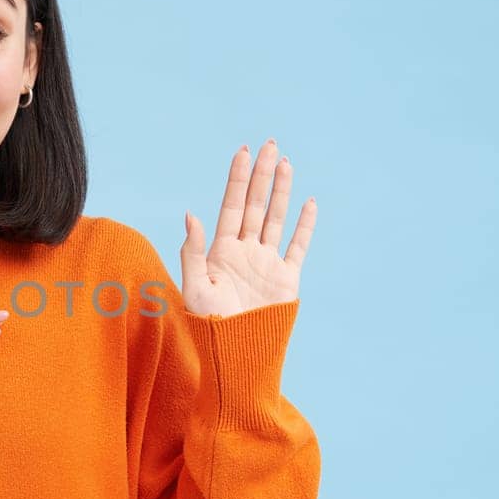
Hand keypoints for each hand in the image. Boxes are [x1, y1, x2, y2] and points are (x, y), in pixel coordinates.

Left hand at [180, 138, 316, 317]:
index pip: (232, 205)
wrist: (237, 355)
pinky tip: (309, 202)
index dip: (238, 179)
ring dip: (281, 191)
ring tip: (286, 163)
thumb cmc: (209, 325)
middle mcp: (245, 251)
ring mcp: (267, 262)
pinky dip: (305, 225)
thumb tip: (190, 214)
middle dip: (262, 174)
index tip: (243, 152)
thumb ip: (193, 251)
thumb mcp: (194, 287)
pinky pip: (298, 246)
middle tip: (269, 144)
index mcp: (222, 250)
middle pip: (256, 205)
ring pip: (276, 219)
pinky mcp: (286, 278)